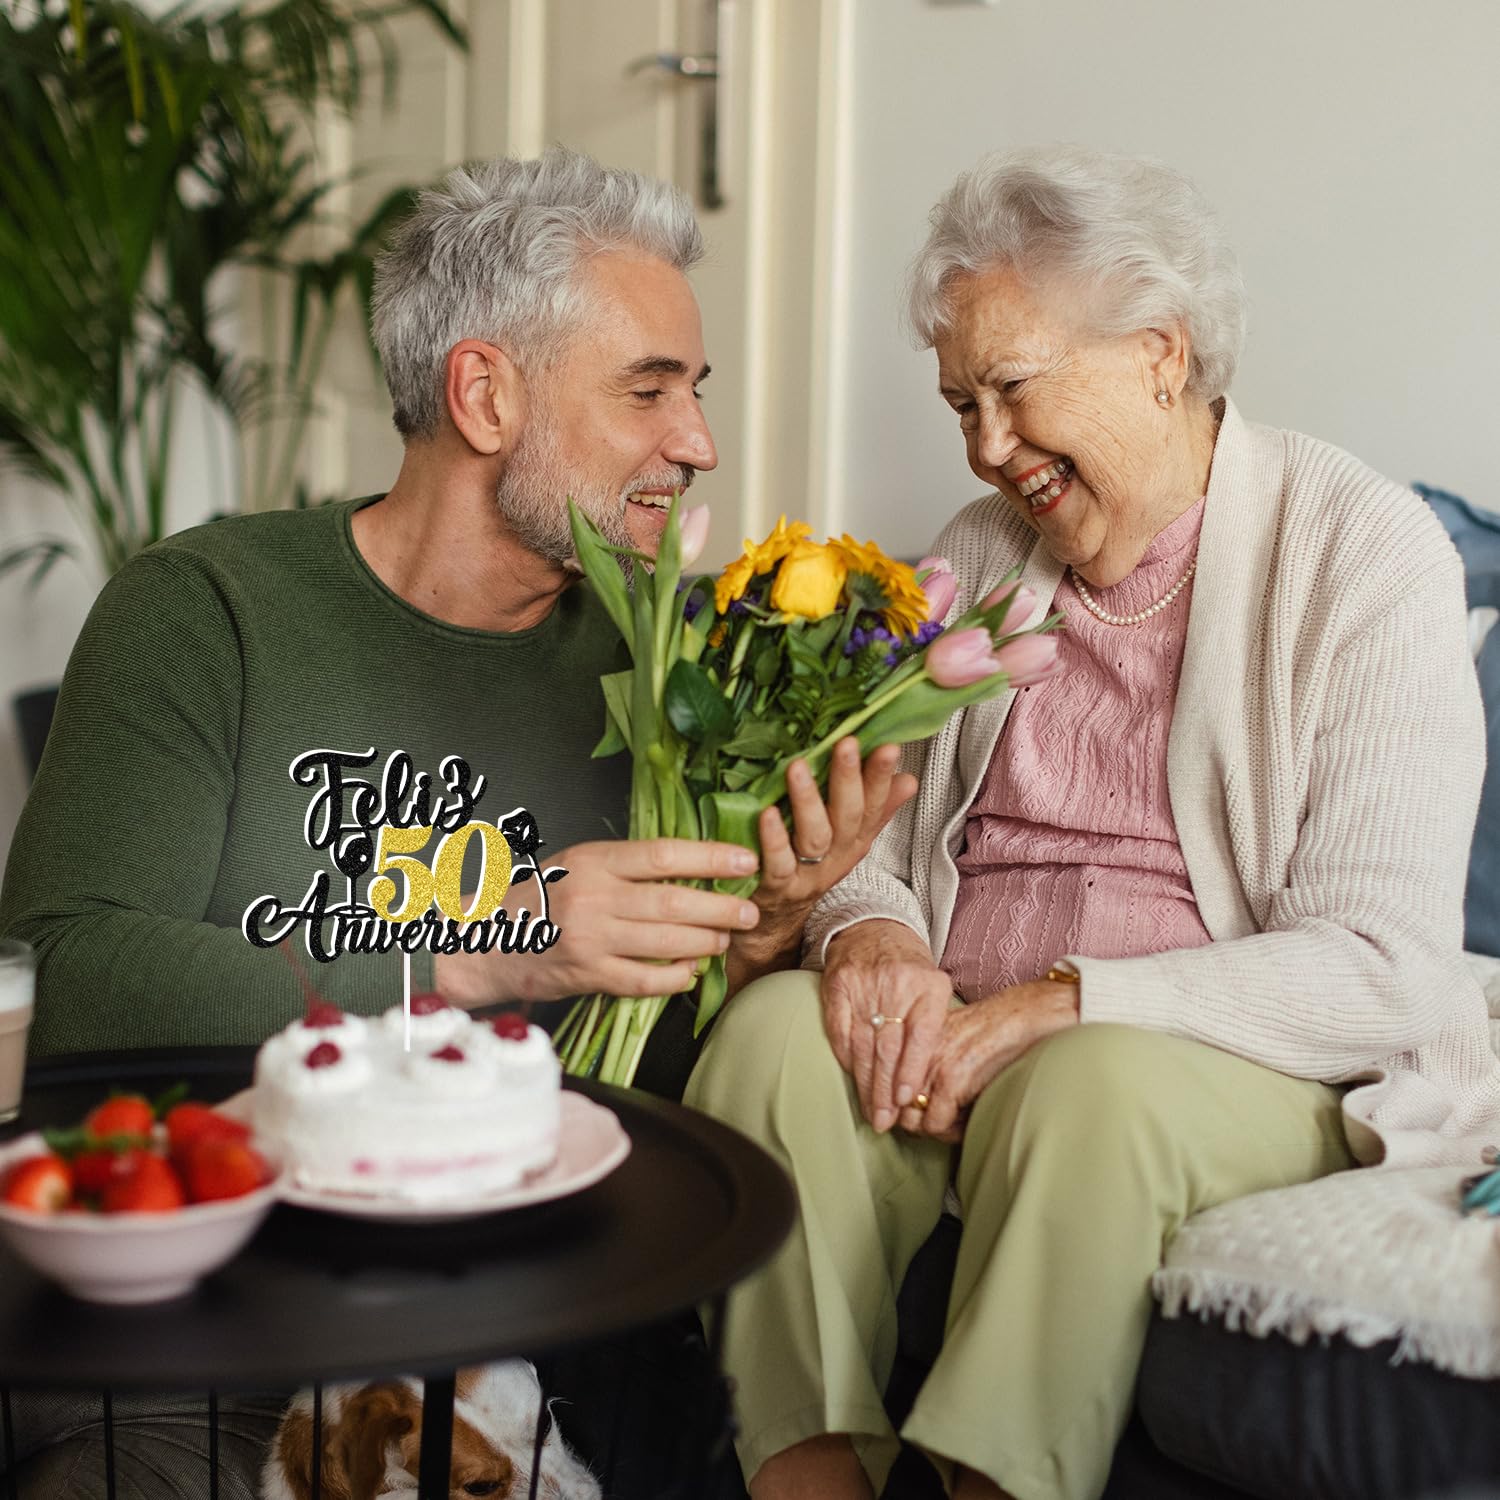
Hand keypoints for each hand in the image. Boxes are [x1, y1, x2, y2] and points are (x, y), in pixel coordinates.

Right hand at [437, 838, 760, 1003]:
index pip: (664, 855)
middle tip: (750, 912)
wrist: (484, 941)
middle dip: (721, 907)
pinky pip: (644, 979)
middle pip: (674, 901)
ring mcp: (591, 939)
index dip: (711, 858)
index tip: (745, 861)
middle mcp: (594, 898)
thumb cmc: (537, 898)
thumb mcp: (575, 865)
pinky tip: (689, 971)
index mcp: (593, 861)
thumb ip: (624, 866)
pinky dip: (673, 976)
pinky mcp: (588, 976)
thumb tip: (688, 866)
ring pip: (665, 940)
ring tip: (725, 939)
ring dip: (705, 941)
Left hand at [727, 739, 916, 986]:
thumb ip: (876, 810)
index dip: (881, 778)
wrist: (773, 926)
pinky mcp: (774, 888)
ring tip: (798, 767)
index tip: (888, 747)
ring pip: (814, 839)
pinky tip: (767, 813)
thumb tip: (909, 780)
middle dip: (849, 780)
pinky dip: (773, 840)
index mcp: (853, 842)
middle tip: (846, 744)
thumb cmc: (808, 869)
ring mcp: (806, 875)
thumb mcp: (847, 841)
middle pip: (847, 818)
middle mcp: (835, 858)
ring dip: (808, 801)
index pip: (873, 805)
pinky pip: (777, 864)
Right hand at [820, 919, 951, 1132]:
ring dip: (866, 1082)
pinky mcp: (837, 984)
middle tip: (884, 1120)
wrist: (875, 928)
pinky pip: (839, 1030)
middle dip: (886, 1088)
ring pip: (863, 1043)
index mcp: (929, 985)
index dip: (912, 1069)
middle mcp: (897, 982)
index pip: (921, 1035)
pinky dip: (846, 1058)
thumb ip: (934, 1028)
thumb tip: (930, 1084)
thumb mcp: (934, 990)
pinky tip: (852, 1077)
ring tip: (870, 1111)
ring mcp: (864, 983)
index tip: (905, 1099)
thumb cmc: (910, 971)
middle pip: (890, 1046)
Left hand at [897, 980, 1079, 1140]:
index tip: (921, 1114)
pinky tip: (970, 1121)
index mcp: (916, 1039)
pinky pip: (936, 1124)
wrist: (1026, 1015)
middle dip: (919, 1121)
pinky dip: (952, 1132)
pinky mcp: (951, 1080)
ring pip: (913, 1119)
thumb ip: (936, 1061)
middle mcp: (917, 1051)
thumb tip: (919, 1099)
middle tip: (943, 1124)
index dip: (905, 1107)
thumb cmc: (999, 1029)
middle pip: (898, 1105)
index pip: (892, 1084)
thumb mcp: (955, 1038)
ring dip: (936, 1129)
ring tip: (958, 1123)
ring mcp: (931, 1065)